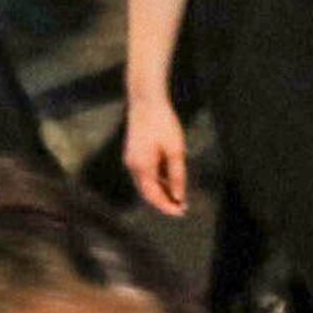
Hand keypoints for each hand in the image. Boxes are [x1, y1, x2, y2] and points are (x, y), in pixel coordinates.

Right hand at [124, 96, 189, 215]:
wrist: (145, 100)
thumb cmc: (162, 123)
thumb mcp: (175, 150)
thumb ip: (177, 176)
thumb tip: (178, 196)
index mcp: (142, 167)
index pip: (154, 196)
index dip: (167, 207)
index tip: (182, 212)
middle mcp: (132, 166)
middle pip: (147, 193)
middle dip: (164, 202)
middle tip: (182, 207)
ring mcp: (130, 159)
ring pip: (145, 184)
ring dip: (160, 192)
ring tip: (178, 196)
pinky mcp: (133, 153)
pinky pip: (144, 174)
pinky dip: (156, 181)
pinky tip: (169, 180)